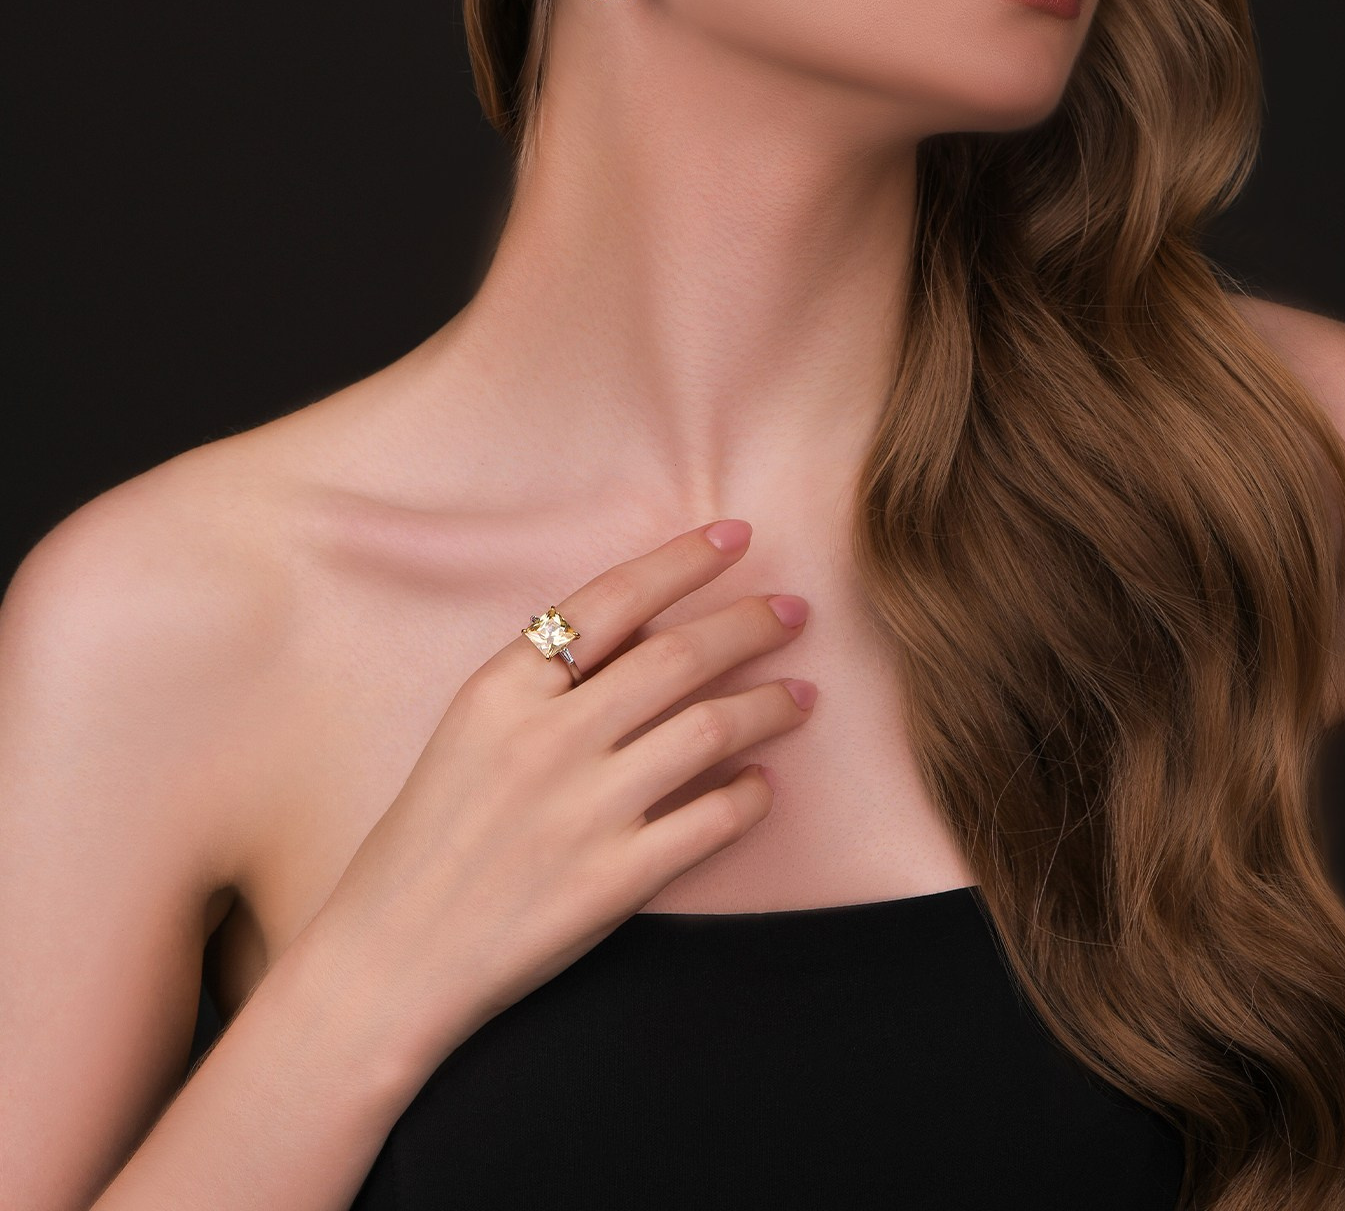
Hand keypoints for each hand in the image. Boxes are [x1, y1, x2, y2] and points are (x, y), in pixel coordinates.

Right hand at [304, 519, 814, 1069]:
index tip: (736, 535)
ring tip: (802, 695)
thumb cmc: (430, 836)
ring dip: (770, 704)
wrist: (390, 959)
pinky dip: (752, 795)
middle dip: (749, 623)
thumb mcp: (470, 731)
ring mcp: (582, 811)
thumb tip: (651, 630)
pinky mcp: (611, 883)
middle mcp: (545, 739)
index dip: (683, 560)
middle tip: (795, 611)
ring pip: (709, 729)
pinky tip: (765, 783)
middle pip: (677, 655)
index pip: (611, 598)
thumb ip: (545, 681)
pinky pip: (711, 821)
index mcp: (502, 689)